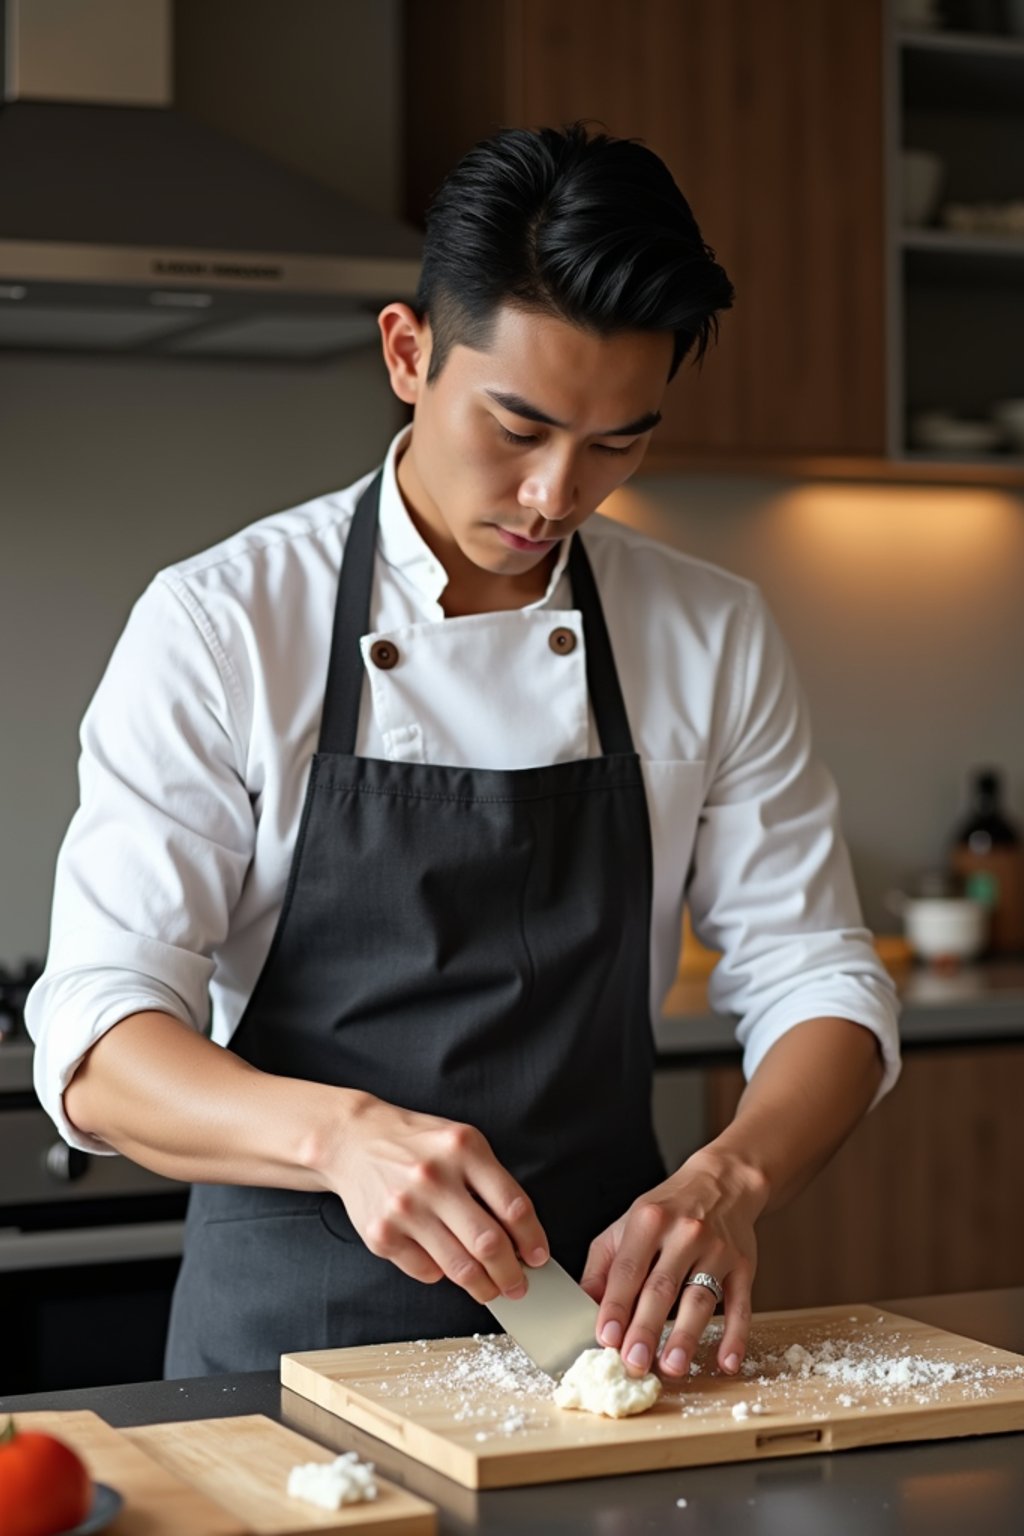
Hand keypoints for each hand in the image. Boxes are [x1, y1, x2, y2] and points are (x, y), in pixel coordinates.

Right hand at [327, 1094, 548, 1302]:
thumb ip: (491, 1182)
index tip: (539, 1257)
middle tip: (518, 1285)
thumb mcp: (461, 1144)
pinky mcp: (381, 1234)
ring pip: (459, 1267)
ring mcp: (405, 1208)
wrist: (354, 1140)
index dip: (532, 1239)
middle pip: (489, 1243)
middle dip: (511, 1274)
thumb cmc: (417, 1145)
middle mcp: (434, 1178)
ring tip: (491, 1289)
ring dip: (483, 1287)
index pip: (513, 1206)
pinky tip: (443, 1262)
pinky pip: (426, 1272)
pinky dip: (440, 1274)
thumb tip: (521, 1237)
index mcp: (463, 1149)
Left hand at [580, 1145, 767, 1380]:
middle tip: (634, 1362)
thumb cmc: (668, 1210)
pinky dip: (735, 1335)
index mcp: (648, 1221)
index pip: (628, 1268)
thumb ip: (604, 1265)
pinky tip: (727, 1361)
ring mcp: (717, 1251)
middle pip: (662, 1287)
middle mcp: (684, 1234)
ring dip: (686, 1336)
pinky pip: (741, 1305)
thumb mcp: (628, 1224)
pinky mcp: (743, 1266)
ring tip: (672, 1367)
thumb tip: (584, 1306)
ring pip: (700, 1299)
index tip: (606, 1336)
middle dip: (646, 1328)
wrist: (723, 1182)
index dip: (616, 1304)